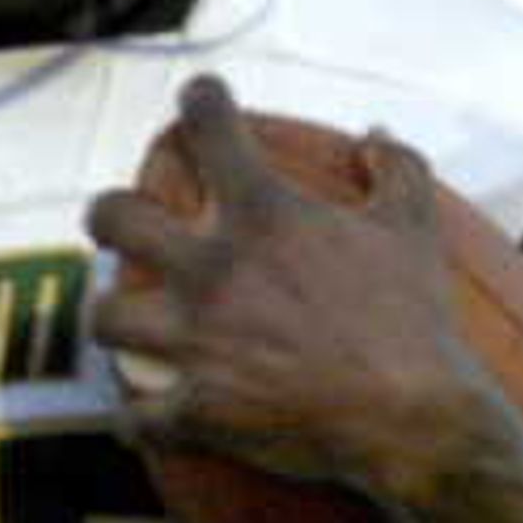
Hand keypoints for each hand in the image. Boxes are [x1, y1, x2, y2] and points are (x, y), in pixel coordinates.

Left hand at [84, 74, 509, 509]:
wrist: (413, 418)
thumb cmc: (417, 319)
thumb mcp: (415, 227)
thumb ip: (396, 167)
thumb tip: (372, 134)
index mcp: (263, 213)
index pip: (208, 124)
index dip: (200, 101)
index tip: (201, 101)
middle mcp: (213, 270)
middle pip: (113, 218)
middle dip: (107, 216)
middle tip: (119, 224)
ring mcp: (197, 342)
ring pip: (105, 318)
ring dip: (112, 318)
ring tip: (124, 322)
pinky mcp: (198, 410)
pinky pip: (137, 419)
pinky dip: (137, 422)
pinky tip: (143, 420)